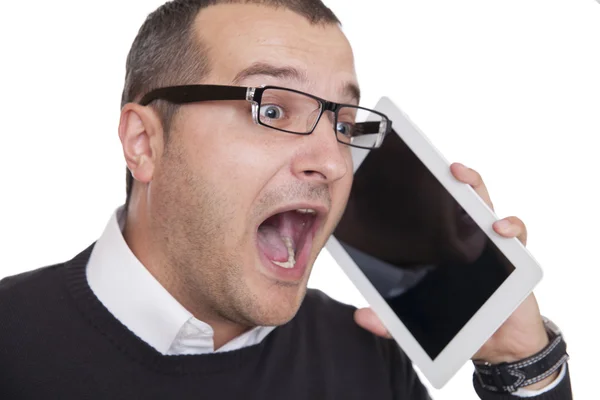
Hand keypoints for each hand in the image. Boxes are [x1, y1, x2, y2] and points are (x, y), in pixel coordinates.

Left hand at [354, 163, 555, 389]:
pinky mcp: (515, 257)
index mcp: (441, 246)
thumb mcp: (416, 322)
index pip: (431, 213)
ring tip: (461, 177)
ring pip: (485, 204)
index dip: (422, 191)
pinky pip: (516, 235)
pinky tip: (499, 228)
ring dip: (475, 186)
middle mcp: (466, 238)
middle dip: (450, 175)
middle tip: (437, 164)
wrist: (497, 345)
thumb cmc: (459, 323)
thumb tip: (361, 315)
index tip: (404, 172)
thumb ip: (390, 320)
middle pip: (459, 197)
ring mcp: (490, 244)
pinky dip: (511, 226)